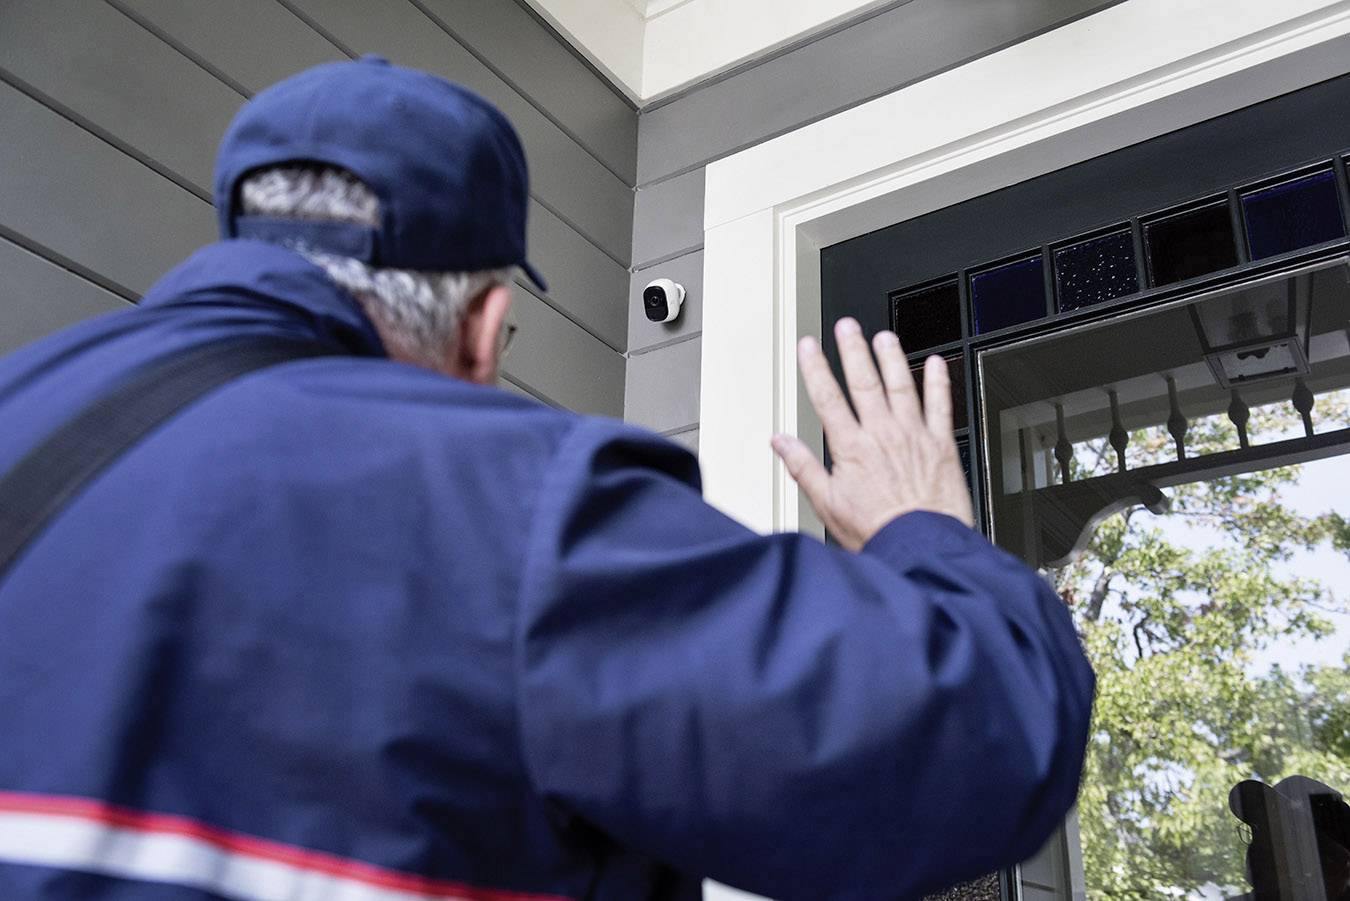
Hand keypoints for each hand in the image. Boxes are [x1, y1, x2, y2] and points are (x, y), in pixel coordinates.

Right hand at [771, 318, 974, 550]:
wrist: (922, 544)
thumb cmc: (878, 531)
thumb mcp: (827, 504)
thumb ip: (803, 467)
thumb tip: (781, 443)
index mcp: (852, 448)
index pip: (827, 398)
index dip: (815, 368)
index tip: (808, 347)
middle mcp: (883, 435)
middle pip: (864, 382)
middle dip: (853, 350)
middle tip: (846, 327)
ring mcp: (914, 436)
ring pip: (901, 385)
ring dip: (891, 358)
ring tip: (883, 337)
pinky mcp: (942, 445)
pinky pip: (941, 406)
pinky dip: (938, 382)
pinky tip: (936, 364)